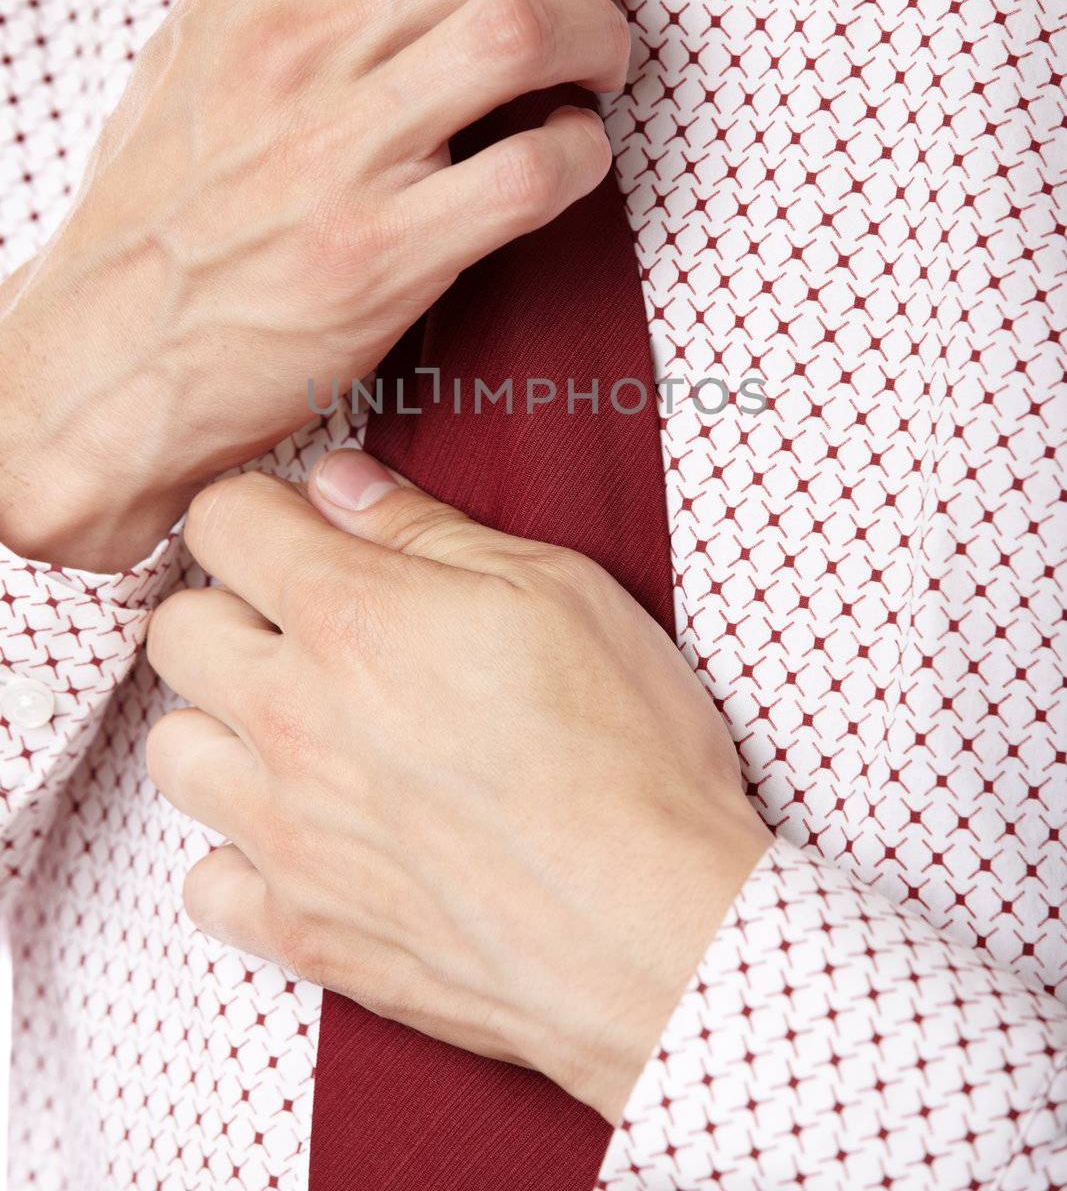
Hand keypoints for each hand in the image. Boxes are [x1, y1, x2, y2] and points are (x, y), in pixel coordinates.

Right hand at [0, 0, 678, 569]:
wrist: (103, 352)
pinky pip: (536, 169)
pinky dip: (582, 160)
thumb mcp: (223, 33)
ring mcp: (337, 143)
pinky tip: (560, 170)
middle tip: (600, 18)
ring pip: (534, 29)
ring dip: (602, 52)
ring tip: (588, 89)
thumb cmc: (172, 196)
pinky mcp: (377, 251)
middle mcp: (301, 36)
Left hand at [144, 449, 770, 1122]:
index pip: (223, 521)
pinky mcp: (301, 927)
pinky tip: (309, 838)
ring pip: (171, 750)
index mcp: (349, 617)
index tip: (299, 531)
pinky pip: (204, 882)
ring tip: (300, 734)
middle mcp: (291, 718)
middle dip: (231, 609)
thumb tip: (343, 486)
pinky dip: (241, 856)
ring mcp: (284, 830)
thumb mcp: (554, 591)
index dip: (262, 511)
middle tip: (306, 629)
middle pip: (178, 630)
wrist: (653, 928)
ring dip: (222, 728)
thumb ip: (427, 531)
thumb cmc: (625, 751)